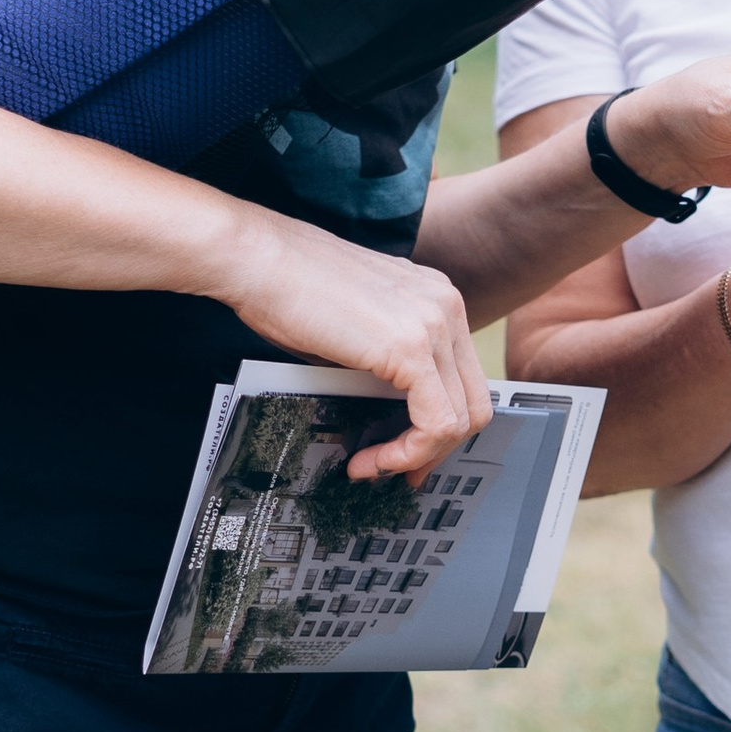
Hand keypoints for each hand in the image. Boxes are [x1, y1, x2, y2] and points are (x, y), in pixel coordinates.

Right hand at [222, 206, 494, 479]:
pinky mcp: (411, 347)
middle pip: (473, 401)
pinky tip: (372, 459)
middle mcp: (445, 306)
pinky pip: (436, 423)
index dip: (442, 425)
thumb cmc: (287, 287)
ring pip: (460, 418)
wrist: (257, 260)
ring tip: (374, 465)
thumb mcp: (357, 327)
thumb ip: (386, 359)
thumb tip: (388, 410)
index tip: (412, 449)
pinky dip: (407, 452)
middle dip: (438, 448)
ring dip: (417, 455)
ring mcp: (434, 324)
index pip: (464, 377)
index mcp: (436, 298)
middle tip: (402, 471)